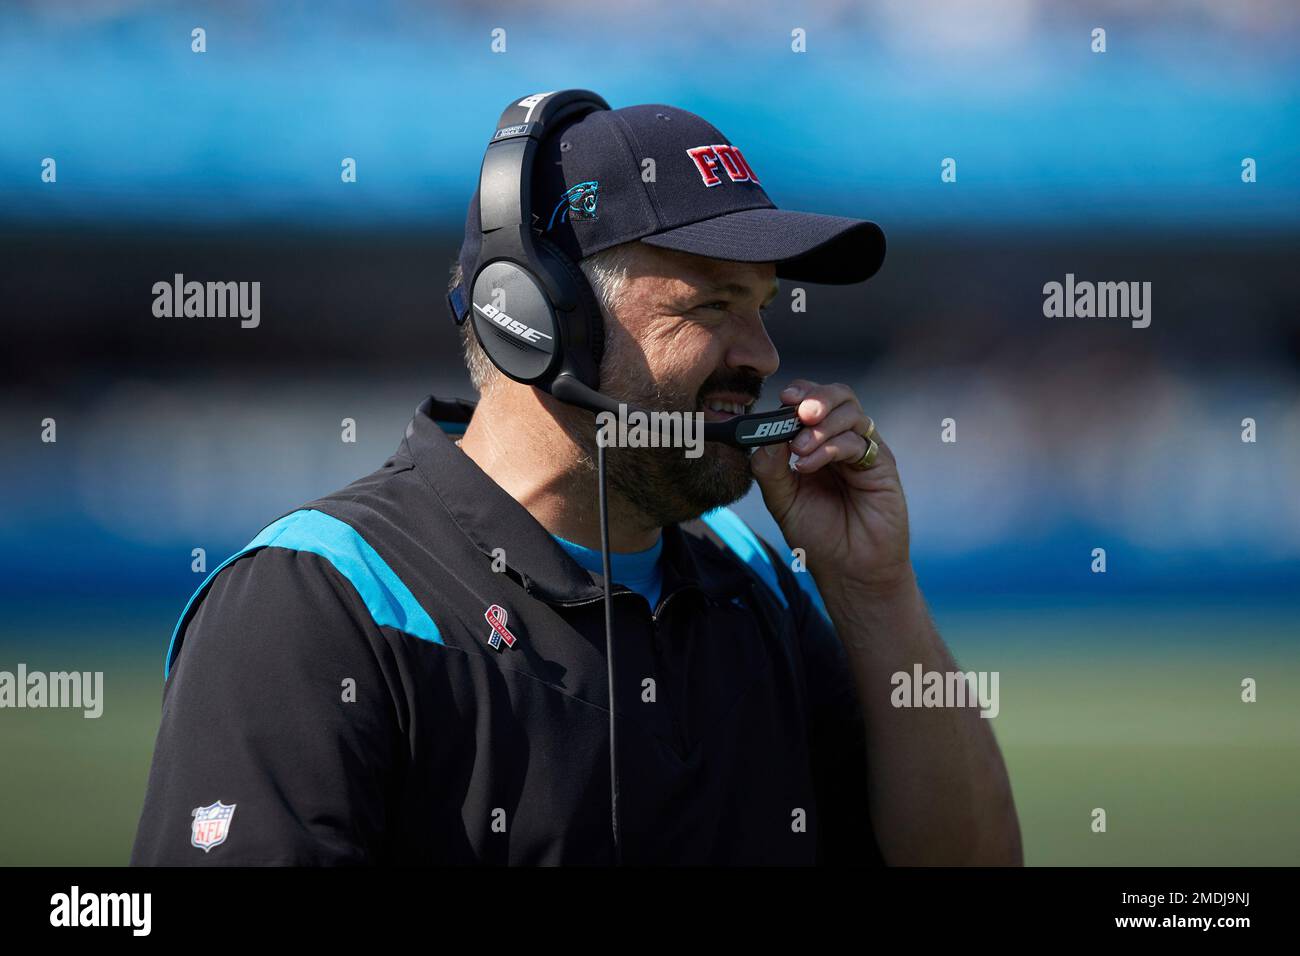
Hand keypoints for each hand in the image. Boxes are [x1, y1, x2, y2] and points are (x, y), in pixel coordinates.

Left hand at [749, 379, 912, 598]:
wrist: (850, 571)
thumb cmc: (819, 537)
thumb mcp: (782, 500)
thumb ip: (771, 467)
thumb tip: (764, 434)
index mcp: (818, 443)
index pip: (812, 401)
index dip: (800, 392)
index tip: (782, 399)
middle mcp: (843, 442)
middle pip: (838, 396)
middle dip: (815, 397)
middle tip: (797, 412)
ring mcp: (864, 452)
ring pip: (850, 412)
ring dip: (820, 425)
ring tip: (799, 450)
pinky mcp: (882, 466)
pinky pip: (859, 441)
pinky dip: (831, 446)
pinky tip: (809, 465)